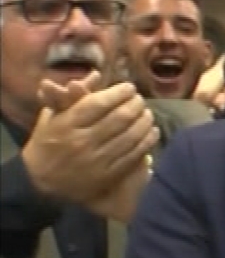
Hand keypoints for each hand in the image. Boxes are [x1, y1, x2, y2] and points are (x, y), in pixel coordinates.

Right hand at [23, 78, 158, 213]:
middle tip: (140, 99)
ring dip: (145, 121)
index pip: (99, 103)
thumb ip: (74, 95)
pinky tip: (151, 131)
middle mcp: (82, 141)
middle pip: (120, 117)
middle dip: (136, 104)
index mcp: (66, 124)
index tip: (129, 88)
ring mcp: (96, 160)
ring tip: (147, 113)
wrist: (39, 183)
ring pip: (131, 135)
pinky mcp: (108, 175)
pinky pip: (135, 154)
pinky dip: (147, 140)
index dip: (120, 92)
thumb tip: (97, 74)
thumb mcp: (53, 117)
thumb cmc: (47, 144)